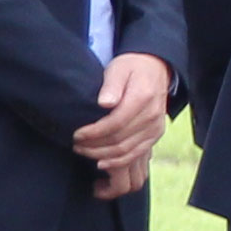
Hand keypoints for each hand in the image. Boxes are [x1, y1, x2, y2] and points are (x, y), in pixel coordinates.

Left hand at [74, 53, 168, 194]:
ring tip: (83, 151)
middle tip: (75, 144)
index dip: (93, 133)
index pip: (115, 124)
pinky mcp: (155, 136)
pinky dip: (118, 162)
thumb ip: (112, 85)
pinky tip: (101, 162)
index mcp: (142, 99)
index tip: (76, 134)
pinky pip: (136, 156)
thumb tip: (104, 103)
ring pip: (126, 152)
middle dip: (94, 146)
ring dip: (102, 156)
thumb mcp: (119, 68)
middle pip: (120, 141)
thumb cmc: (132, 68)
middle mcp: (152, 117)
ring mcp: (155, 128)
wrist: (155, 69)